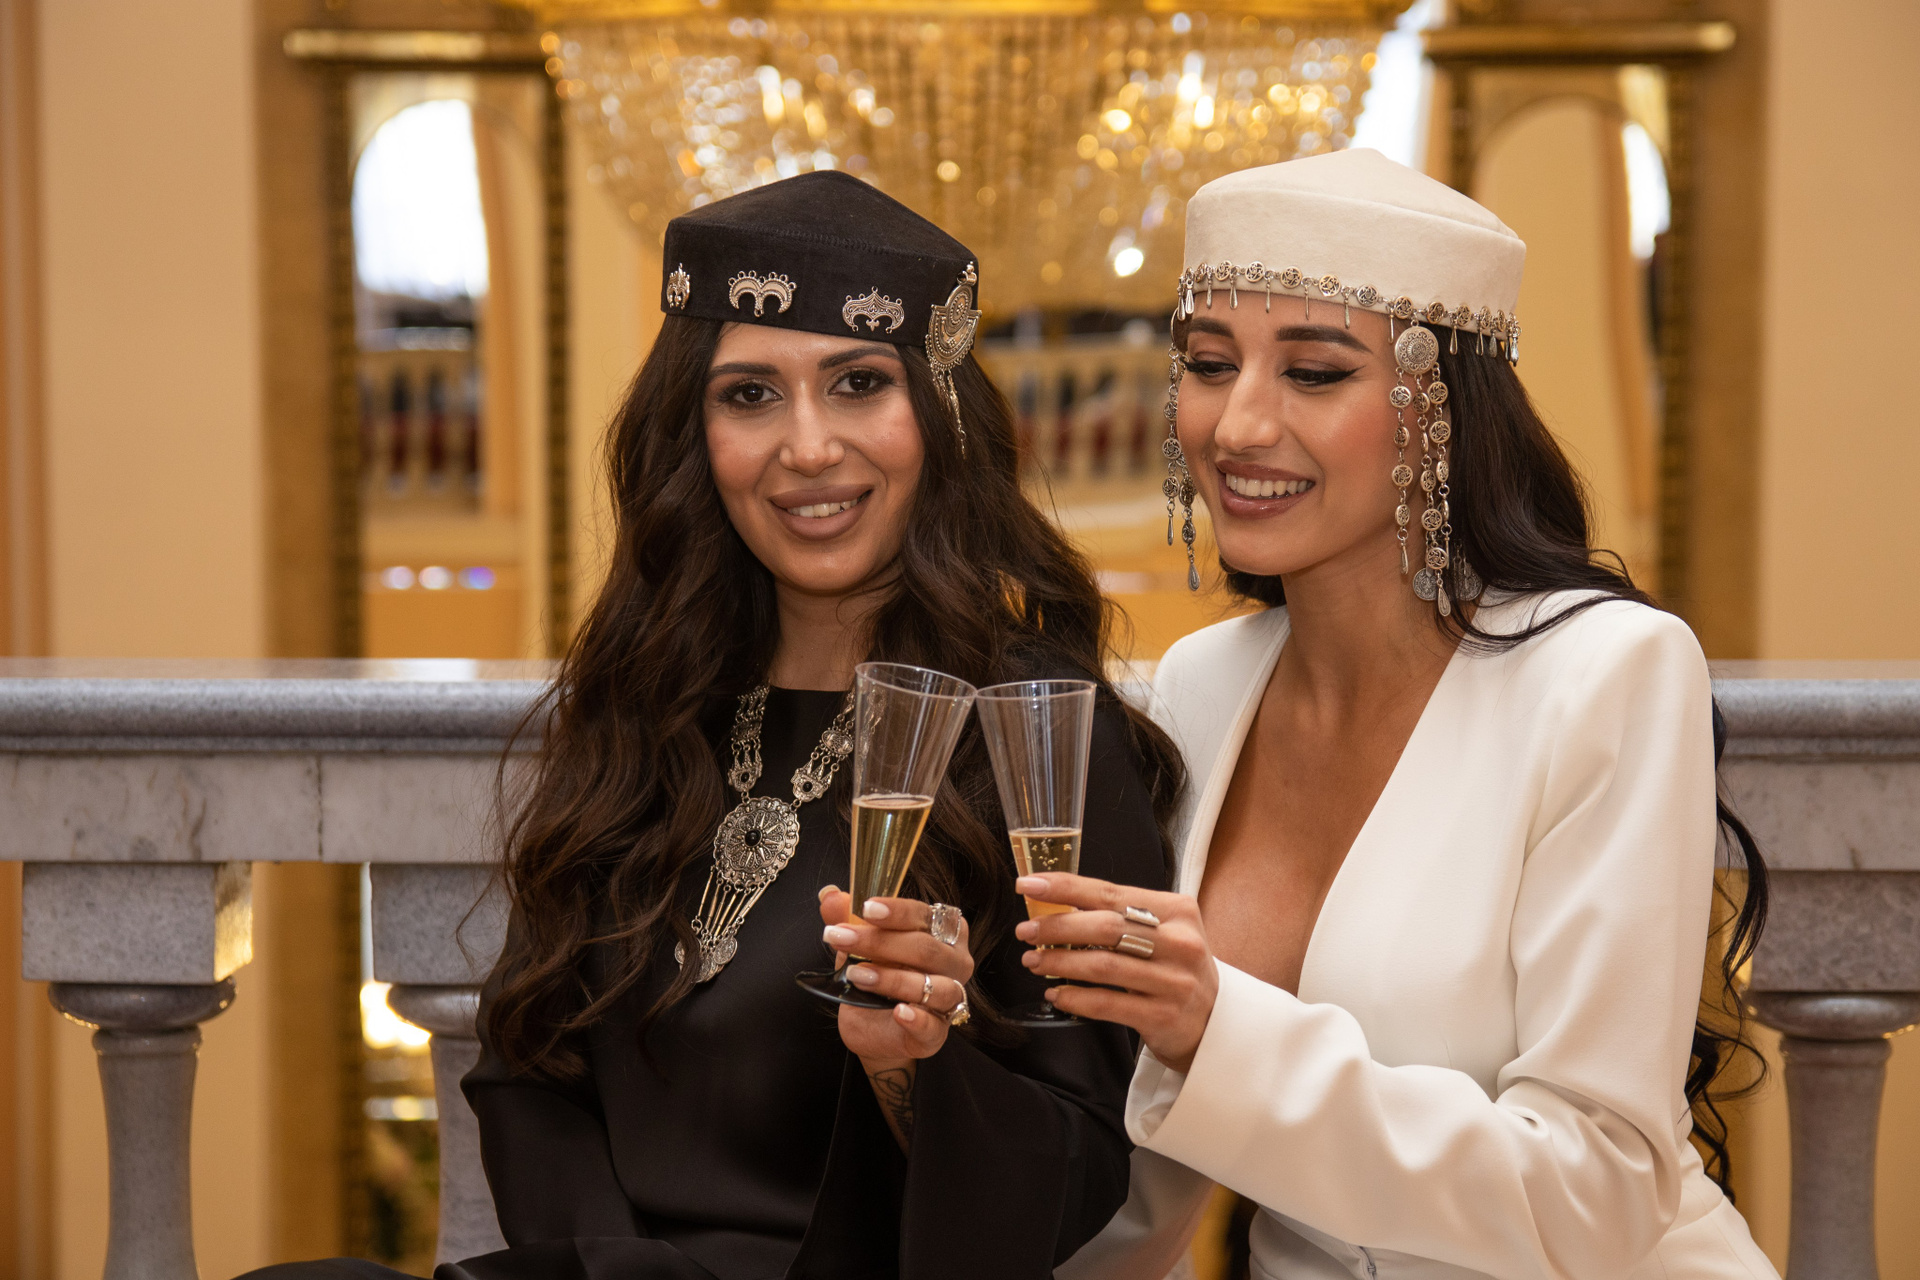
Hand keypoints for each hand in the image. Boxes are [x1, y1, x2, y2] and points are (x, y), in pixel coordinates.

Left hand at [818, 887, 973, 1063]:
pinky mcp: (937, 1033)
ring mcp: (950, 999)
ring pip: (935, 985)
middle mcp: (955, 962)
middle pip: (926, 948)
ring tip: (857, 974)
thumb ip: (847, 919)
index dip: (896, 911)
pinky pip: (934, 1026)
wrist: (874, 1027)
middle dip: (880, 942)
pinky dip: (918, 1019)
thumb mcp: (858, 945)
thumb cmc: (877, 976)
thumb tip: (829, 895)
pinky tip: (899, 1012)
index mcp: (942, 932)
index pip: (924, 915)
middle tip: (841, 938)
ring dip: (893, 979)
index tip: (865, 908)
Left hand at [1014, 872, 1215, 1073]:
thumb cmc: (1175, 968)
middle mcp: (1180, 943)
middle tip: (1026, 931)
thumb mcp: (1162, 932)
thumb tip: (1056, 904)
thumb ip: (1120, 916)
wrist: (1214, 1022)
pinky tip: (1056, 994)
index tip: (1028, 885)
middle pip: (1105, 928)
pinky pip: (1107, 1004)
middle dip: (1056, 927)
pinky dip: (1075, 998)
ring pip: (1102, 966)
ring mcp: (1174, 982)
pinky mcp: (1163, 1016)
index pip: (1111, 892)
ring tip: (1033, 961)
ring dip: (1059, 962)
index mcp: (1177, 911)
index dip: (1064, 887)